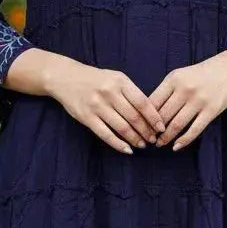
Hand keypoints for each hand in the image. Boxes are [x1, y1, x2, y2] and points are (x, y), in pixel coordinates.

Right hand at [48, 60, 165, 154]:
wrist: (65, 77)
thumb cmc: (95, 79)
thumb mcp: (115, 78)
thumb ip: (131, 92)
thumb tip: (150, 113)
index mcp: (120, 81)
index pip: (142, 102)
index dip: (154, 117)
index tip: (162, 127)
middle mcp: (109, 93)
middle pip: (134, 117)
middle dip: (146, 131)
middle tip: (154, 139)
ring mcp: (97, 106)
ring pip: (122, 127)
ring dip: (135, 139)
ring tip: (142, 144)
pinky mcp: (86, 117)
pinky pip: (106, 134)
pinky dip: (118, 144)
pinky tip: (127, 149)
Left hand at [148, 50, 226, 151]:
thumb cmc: (201, 73)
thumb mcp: (180, 75)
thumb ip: (166, 90)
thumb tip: (148, 111)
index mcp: (174, 79)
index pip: (153, 102)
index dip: (144, 117)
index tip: (140, 127)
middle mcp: (185, 89)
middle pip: (163, 115)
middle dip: (153, 130)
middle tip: (147, 139)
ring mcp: (199, 101)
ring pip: (176, 124)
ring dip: (166, 138)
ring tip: (160, 144)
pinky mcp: (211, 110)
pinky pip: (194, 130)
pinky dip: (184, 140)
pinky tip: (176, 147)